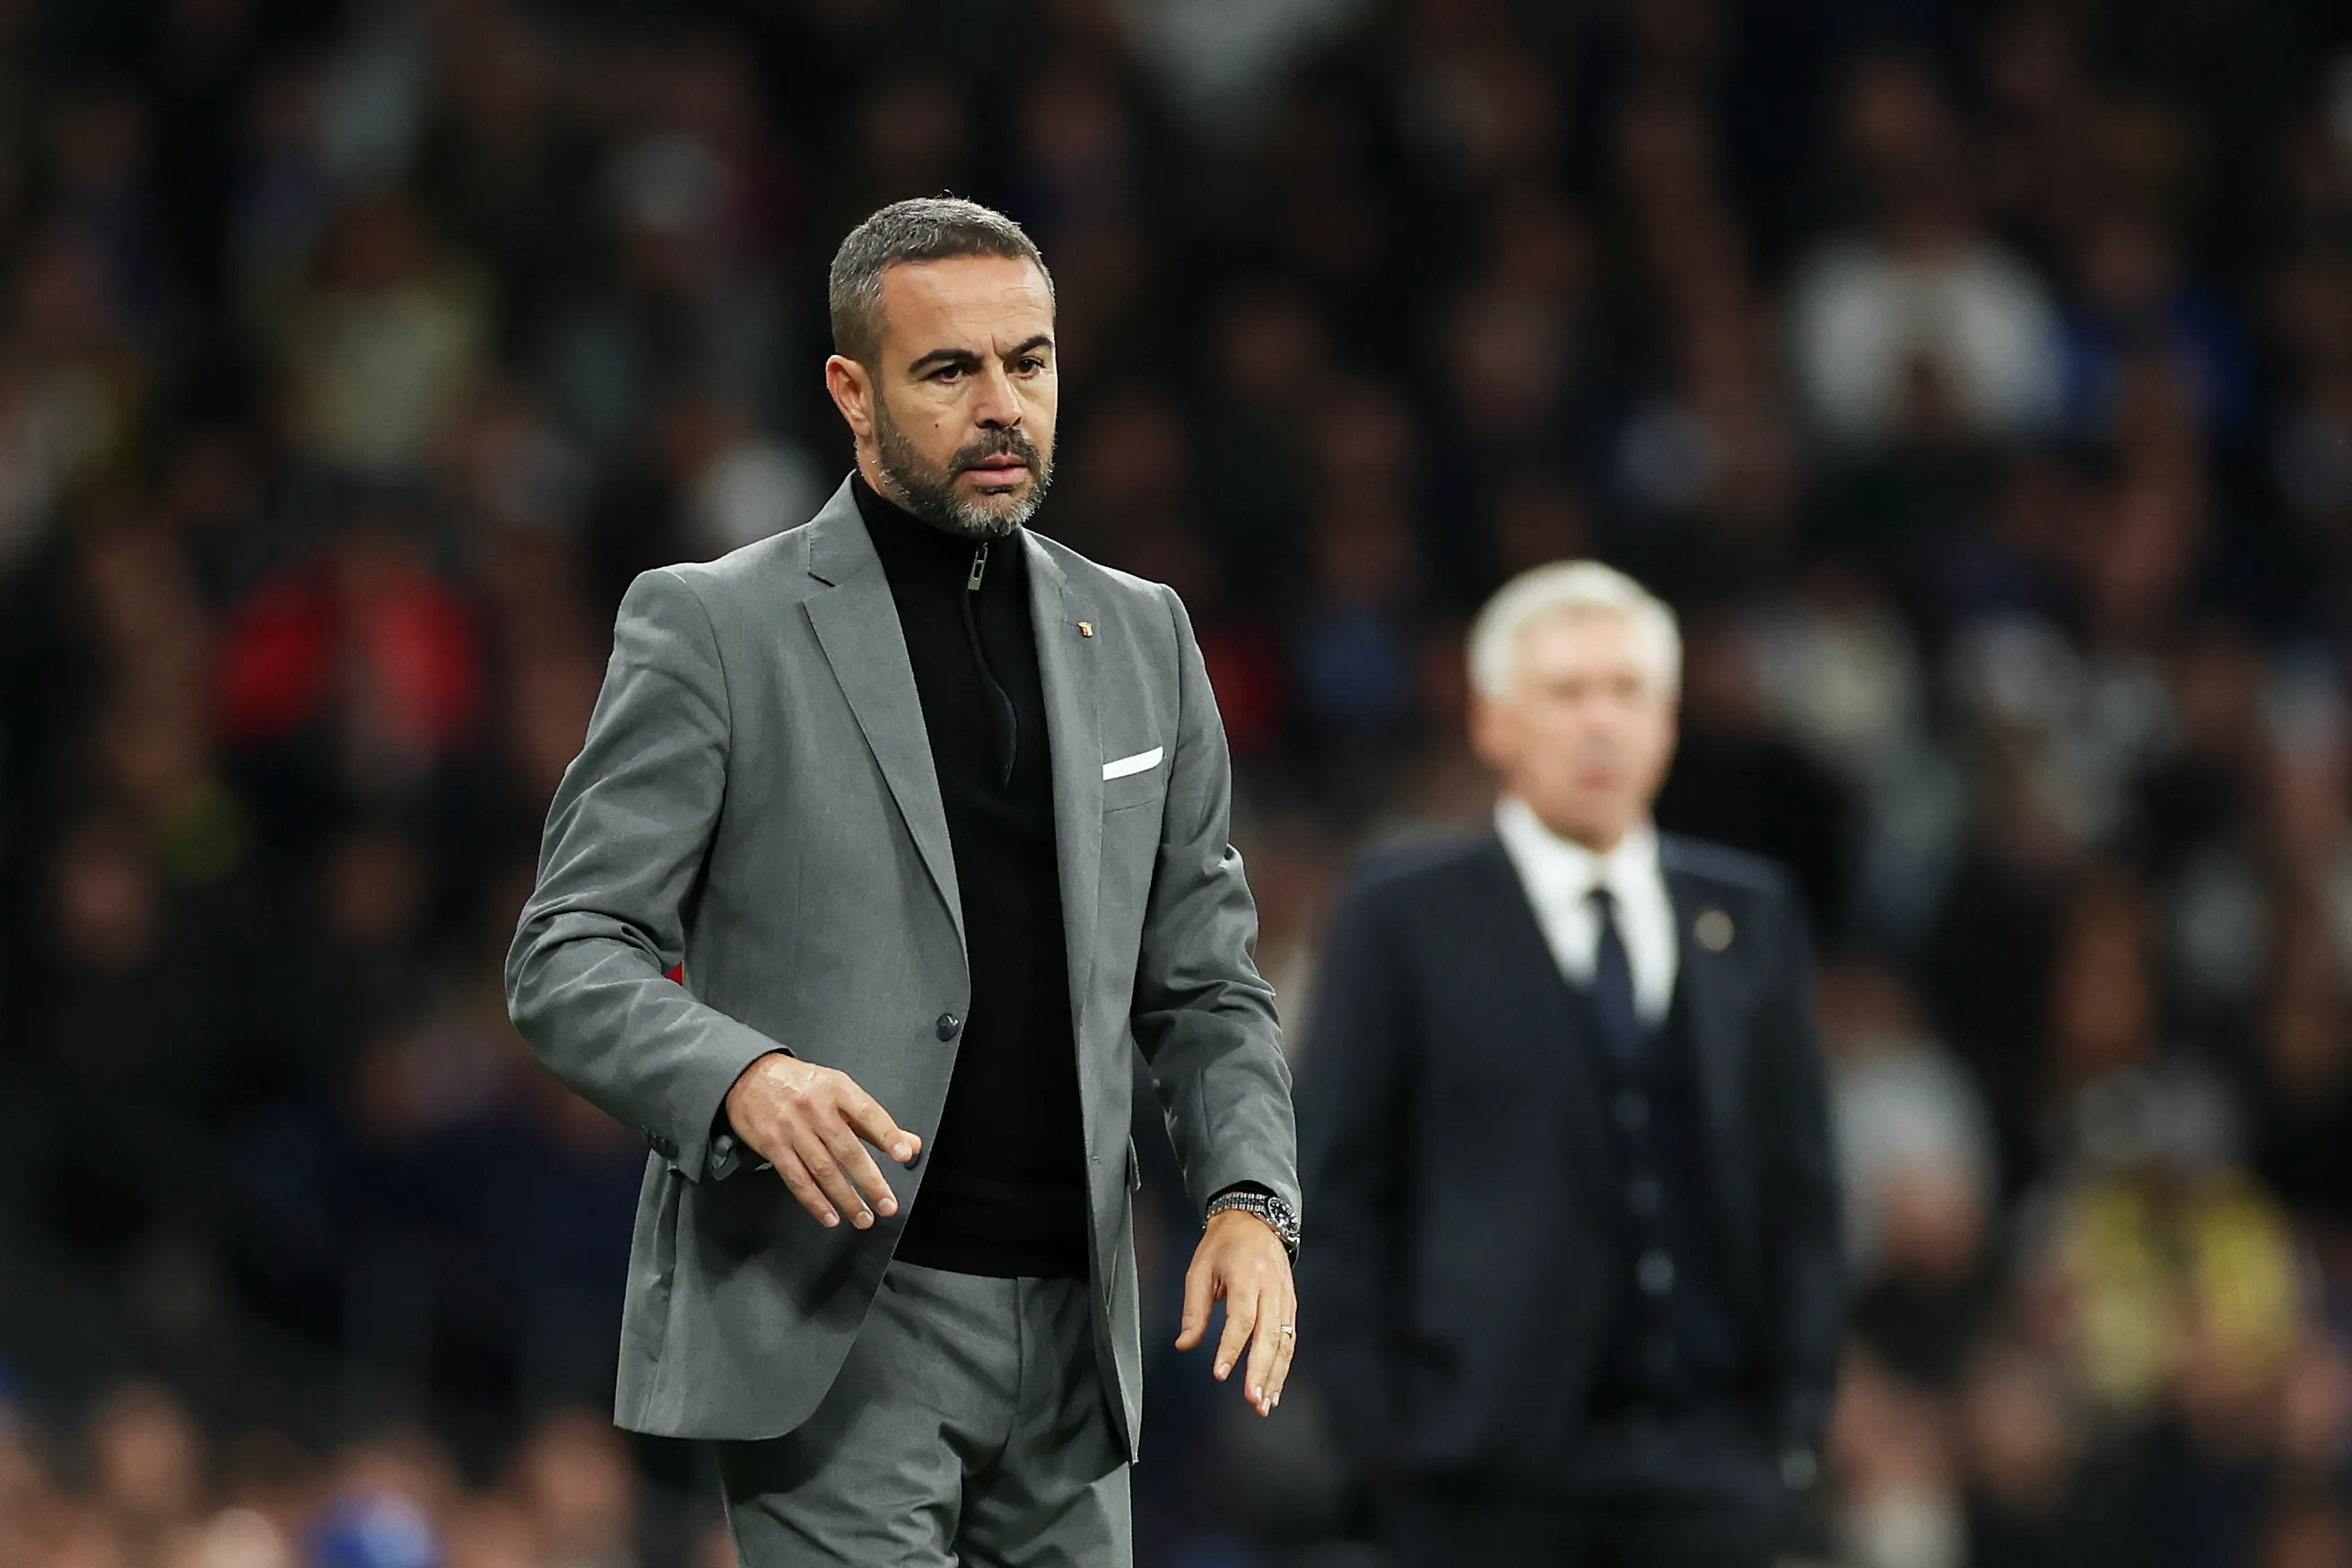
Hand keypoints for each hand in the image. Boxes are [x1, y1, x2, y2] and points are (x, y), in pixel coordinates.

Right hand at [723, 1053, 919, 1230]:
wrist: (749, 1077)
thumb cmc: (802, 1085)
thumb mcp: (839, 1090)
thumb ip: (873, 1122)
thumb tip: (910, 1144)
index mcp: (837, 1089)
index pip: (868, 1113)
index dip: (888, 1135)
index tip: (904, 1154)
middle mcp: (815, 1109)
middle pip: (847, 1150)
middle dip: (870, 1181)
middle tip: (888, 1204)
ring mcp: (792, 1129)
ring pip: (824, 1170)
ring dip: (846, 1198)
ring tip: (864, 1217)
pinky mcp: (773, 1146)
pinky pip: (797, 1179)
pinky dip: (815, 1201)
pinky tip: (831, 1216)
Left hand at [1175, 1208, 1297, 1416]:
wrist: (1255, 1219)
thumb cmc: (1224, 1244)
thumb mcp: (1199, 1269)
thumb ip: (1194, 1310)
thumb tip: (1184, 1344)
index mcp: (1247, 1276)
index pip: (1242, 1318)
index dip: (1231, 1348)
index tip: (1220, 1374)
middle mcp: (1271, 1288)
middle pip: (1271, 1335)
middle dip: (1261, 1371)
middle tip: (1251, 1400)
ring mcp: (1286, 1297)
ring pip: (1286, 1342)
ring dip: (1276, 1376)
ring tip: (1264, 1403)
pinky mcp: (1291, 1304)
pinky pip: (1291, 1339)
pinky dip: (1284, 1366)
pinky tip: (1274, 1387)